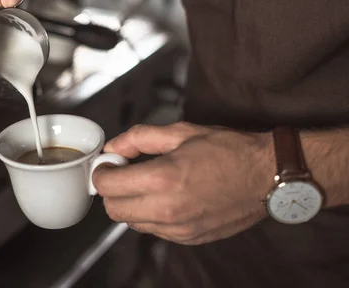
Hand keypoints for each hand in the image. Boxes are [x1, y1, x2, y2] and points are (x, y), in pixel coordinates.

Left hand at [93, 122, 275, 244]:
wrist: (268, 176)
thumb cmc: (228, 150)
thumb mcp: (180, 132)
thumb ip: (139, 138)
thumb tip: (112, 147)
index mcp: (163, 178)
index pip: (107, 187)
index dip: (102, 173)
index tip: (110, 164)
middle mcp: (167, 209)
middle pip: (114, 210)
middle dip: (111, 191)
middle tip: (123, 173)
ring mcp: (179, 228)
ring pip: (132, 222)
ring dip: (131, 204)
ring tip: (147, 184)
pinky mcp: (190, 238)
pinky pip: (155, 231)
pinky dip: (151, 216)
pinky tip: (165, 197)